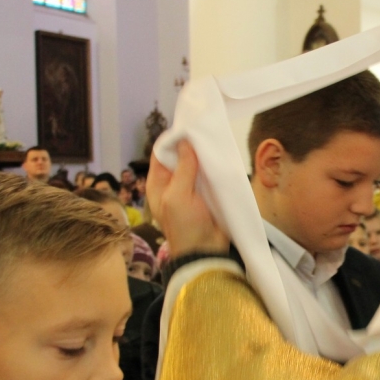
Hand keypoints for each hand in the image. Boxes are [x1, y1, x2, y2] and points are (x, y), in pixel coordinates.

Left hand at [148, 139, 229, 256]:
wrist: (206, 251)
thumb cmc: (185, 226)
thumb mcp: (178, 195)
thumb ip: (183, 168)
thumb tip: (185, 141)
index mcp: (158, 183)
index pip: (161, 153)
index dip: (172, 140)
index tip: (188, 128)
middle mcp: (172, 183)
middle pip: (179, 157)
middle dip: (190, 145)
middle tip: (205, 131)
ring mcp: (190, 188)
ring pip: (196, 165)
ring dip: (204, 156)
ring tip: (215, 141)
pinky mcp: (207, 194)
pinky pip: (208, 175)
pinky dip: (213, 167)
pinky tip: (221, 157)